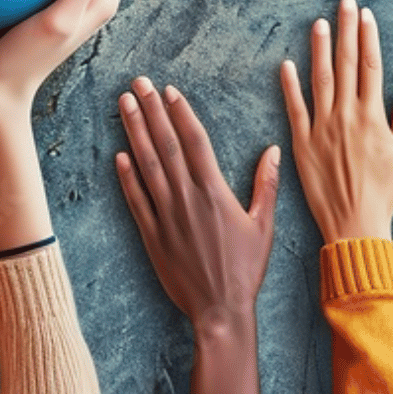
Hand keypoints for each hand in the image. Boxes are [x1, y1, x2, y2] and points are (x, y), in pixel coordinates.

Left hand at [116, 78, 279, 329]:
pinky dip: (126, 177)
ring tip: (124, 105)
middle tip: (138, 83)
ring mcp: (166, 216)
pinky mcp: (151, 235)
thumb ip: (266, 185)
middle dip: (151, 110)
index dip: (180, 113)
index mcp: (214, 192)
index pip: (194, 141)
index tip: (168, 90)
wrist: (219, 310)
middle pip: (165, 145)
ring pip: (146, 165)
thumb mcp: (263, 225)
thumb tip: (273, 150)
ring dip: (134, 132)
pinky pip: (136, 200)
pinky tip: (119, 154)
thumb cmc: (245, 269)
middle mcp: (186, 198)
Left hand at [281, 0, 392, 242]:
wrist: (355, 224)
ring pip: (320, 80)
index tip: (366, 15)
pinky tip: (286, 64)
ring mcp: (322, 128)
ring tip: (319, 22)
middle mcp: (346, 117)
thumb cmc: (384, 195)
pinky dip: (290, 86)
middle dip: (345, 31)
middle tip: (344, 4)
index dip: (367, 38)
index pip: (370, 68)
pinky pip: (294, 109)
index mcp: (373, 118)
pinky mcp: (301, 143)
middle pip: (345, 65)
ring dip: (319, 49)